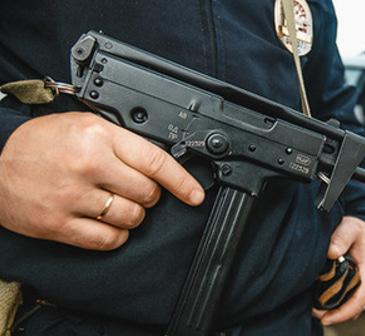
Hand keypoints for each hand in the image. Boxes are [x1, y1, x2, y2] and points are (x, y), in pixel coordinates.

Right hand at [0, 112, 204, 249]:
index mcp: (98, 136)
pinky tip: (107, 222)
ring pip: (132, 218)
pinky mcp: (59, 224)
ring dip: (133, 215)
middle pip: (147, 193)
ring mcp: (72, 197)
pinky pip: (108, 239)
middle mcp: (88, 165)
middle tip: (132, 188)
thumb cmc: (41, 143)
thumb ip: (122, 142)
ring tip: (115, 203)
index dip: (181, 181)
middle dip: (148, 194)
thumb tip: (160, 164)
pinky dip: (116, 235)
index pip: (155, 161)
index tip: (195, 195)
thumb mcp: (85, 126)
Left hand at [313, 216, 364, 324]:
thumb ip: (341, 238)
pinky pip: (346, 298)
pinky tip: (319, 301)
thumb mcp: (350, 228)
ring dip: (335, 311)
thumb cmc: (357, 230)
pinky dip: (335, 303)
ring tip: (314, 310)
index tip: (326, 317)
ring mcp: (361, 284)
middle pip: (355, 307)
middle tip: (314, 314)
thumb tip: (331, 252)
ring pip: (350, 305)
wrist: (363, 229)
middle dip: (336, 315)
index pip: (359, 299)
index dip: (344, 312)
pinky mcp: (354, 283)